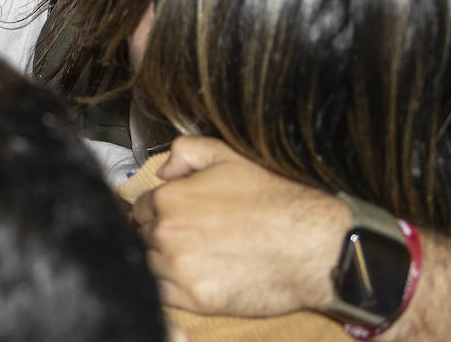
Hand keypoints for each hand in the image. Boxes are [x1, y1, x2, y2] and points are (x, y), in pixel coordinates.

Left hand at [131, 136, 345, 317]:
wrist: (311, 245)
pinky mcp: (196, 299)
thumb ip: (186, 152)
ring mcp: (179, 268)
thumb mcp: (228, 157)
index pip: (138, 209)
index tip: (172, 218)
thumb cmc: (273, 201)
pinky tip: (195, 278)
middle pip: (143, 237)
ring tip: (195, 258)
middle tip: (188, 238)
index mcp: (169, 198)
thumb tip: (162, 171)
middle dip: (159, 236)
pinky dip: (172, 289)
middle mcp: (167, 233)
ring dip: (164, 262)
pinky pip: (163, 295)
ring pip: (151, 266)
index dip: (155, 212)